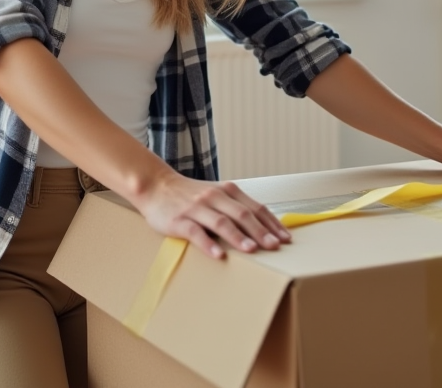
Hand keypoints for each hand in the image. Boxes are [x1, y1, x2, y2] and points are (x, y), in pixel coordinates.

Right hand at [134, 171, 291, 258]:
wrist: (156, 186)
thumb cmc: (189, 195)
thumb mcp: (216, 194)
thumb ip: (235, 207)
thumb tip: (264, 227)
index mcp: (227, 191)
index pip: (255, 207)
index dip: (272, 223)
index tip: (286, 238)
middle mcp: (214, 197)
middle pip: (242, 214)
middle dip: (261, 231)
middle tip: (275, 246)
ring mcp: (197, 208)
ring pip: (222, 222)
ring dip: (238, 237)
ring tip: (252, 249)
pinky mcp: (180, 220)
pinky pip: (196, 232)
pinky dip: (208, 244)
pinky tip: (219, 255)